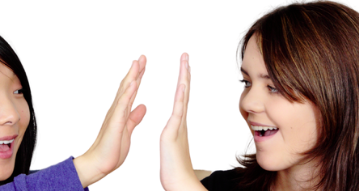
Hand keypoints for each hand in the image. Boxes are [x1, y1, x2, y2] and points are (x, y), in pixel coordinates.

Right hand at [74, 55, 146, 187]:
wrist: (100, 163)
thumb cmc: (112, 149)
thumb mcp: (128, 130)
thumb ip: (134, 117)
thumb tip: (143, 106)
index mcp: (122, 112)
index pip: (131, 90)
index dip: (138, 76)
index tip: (144, 64)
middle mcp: (117, 110)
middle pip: (127, 86)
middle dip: (135, 71)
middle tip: (142, 56)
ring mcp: (115, 115)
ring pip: (124, 91)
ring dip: (131, 76)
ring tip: (137, 63)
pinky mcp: (115, 123)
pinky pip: (123, 105)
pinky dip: (128, 93)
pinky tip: (134, 83)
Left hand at [160, 53, 206, 190]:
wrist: (179, 182)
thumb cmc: (175, 167)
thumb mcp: (173, 145)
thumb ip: (175, 134)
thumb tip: (176, 129)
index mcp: (176, 123)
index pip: (179, 97)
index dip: (181, 80)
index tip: (183, 66)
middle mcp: (180, 121)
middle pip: (183, 92)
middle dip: (184, 73)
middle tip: (185, 56)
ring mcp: (178, 125)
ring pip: (182, 97)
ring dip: (183, 79)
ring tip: (185, 62)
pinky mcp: (174, 132)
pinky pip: (178, 111)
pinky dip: (180, 97)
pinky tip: (182, 84)